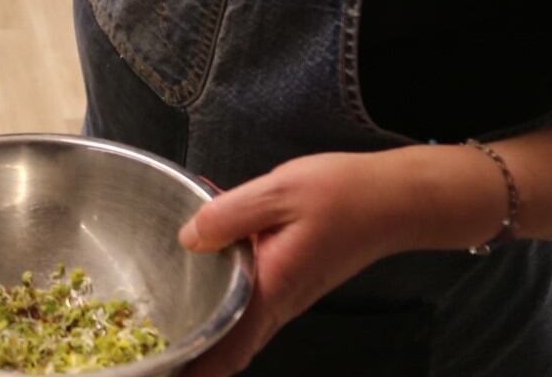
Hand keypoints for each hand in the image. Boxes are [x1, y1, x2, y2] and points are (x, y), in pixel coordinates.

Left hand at [174, 154, 419, 375]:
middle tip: (158, 343)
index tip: (168, 374)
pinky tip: (208, 247)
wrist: (393, 200)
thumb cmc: (342, 195)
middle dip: (196, 352)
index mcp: (271, 288)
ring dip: (209, 319)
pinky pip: (252, 293)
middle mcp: (279, 300)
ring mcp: (289, 292)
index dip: (198, 371)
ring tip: (168, 306)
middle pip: (231, 344)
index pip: (229, 348)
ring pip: (240, 320)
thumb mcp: (278, 192)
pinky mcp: (294, 276)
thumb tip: (189, 238)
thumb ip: (228, 215)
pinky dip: (227, 287)